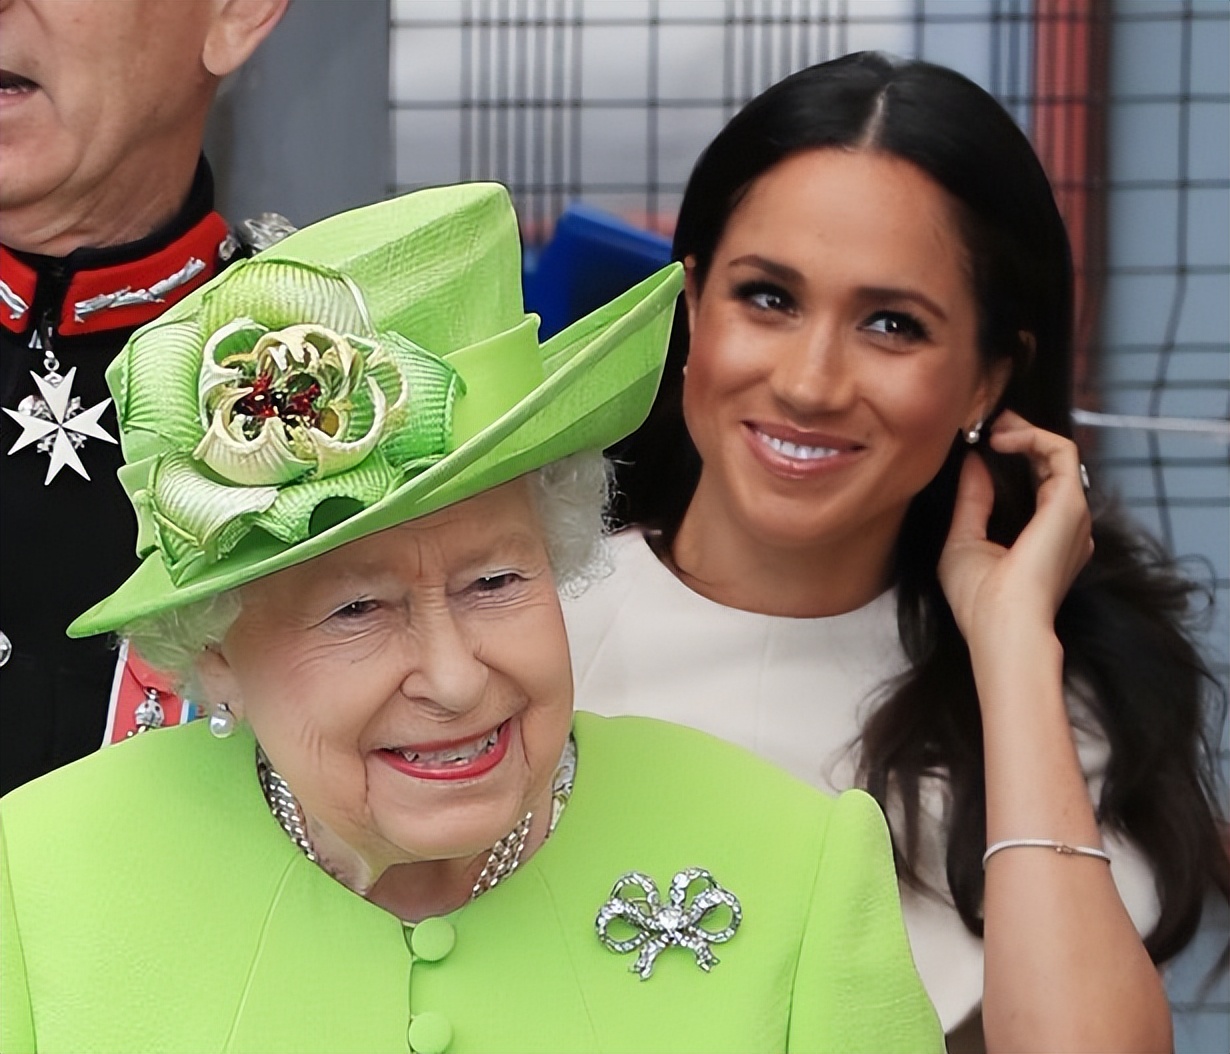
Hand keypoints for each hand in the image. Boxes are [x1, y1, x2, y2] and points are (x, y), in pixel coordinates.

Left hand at [938, 411, 1092, 646]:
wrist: (1003, 625)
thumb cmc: (980, 599)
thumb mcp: (964, 541)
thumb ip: (972, 500)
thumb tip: (974, 462)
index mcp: (1046, 539)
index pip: (1037, 485)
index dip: (1014, 457)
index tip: (981, 443)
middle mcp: (1067, 526)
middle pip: (1050, 465)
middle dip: (1022, 437)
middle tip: (989, 423)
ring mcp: (1073, 514)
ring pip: (1058, 454)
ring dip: (1025, 432)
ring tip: (992, 427)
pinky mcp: (1071, 503)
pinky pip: (1062, 452)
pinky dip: (1033, 436)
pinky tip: (1002, 438)